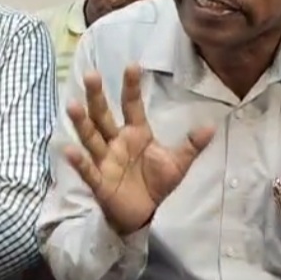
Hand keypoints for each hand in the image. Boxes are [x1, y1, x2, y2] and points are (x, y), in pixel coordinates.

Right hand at [64, 64, 215, 234]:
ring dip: (81, 122)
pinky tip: (68, 149)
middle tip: (91, 74)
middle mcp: (116, 142)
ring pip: (91, 138)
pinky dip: (79, 161)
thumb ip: (191, 145)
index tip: (132, 65)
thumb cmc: (156, 184)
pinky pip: (88, 170)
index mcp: (136, 133)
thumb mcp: (178, 164)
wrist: (145, 214)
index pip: (131, 105)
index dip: (131, 86)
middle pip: (103, 115)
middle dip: (97, 96)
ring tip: (72, 105)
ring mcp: (105, 160)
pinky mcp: (100, 182)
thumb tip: (211, 126)